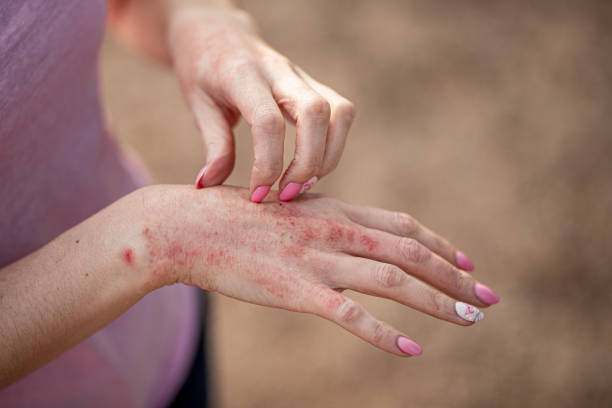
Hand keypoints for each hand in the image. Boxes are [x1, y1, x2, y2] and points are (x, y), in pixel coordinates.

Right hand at [143, 185, 499, 355]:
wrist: (191, 227)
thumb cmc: (237, 218)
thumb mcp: (290, 210)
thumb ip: (323, 221)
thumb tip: (350, 235)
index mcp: (335, 210)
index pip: (404, 227)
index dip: (442, 245)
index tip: (469, 263)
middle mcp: (336, 231)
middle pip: (411, 253)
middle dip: (455, 276)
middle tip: (489, 298)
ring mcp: (318, 261)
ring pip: (393, 280)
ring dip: (437, 301)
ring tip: (470, 320)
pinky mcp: (297, 291)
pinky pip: (351, 316)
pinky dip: (385, 334)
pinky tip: (412, 349)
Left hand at [167, 6, 354, 201]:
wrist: (218, 32)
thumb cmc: (203, 69)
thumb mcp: (198, 104)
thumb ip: (212, 144)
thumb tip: (209, 185)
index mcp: (242, 75)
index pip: (268, 122)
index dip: (267, 164)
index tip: (257, 194)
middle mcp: (279, 71)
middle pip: (315, 113)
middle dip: (307, 163)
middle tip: (286, 195)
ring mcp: (301, 76)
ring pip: (339, 112)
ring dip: (329, 156)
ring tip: (303, 184)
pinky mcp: (315, 85)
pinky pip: (341, 113)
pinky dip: (334, 145)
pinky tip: (311, 165)